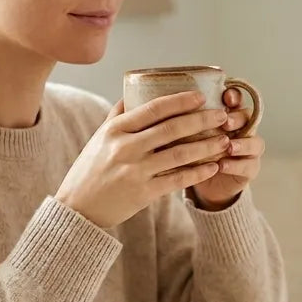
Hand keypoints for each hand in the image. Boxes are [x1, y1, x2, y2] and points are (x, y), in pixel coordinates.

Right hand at [55, 91, 232, 227]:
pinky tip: (213, 167)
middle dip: (202, 120)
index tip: (201, 97)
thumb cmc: (89, 170)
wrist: (78, 209)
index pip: (154, 108)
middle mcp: (126, 147)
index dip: (181, 101)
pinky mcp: (143, 193)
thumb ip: (117, 116)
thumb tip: (131, 93)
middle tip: (222, 116)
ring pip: (180, 154)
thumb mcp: (98, 138)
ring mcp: (136, 171)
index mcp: (115, 130)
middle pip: (172, 129)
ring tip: (224, 140)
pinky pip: (177, 180)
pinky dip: (197, 173)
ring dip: (206, 146)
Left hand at [190, 88, 264, 210]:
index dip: (233, 96)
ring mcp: (249, 150)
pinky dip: (235, 165)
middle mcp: (242, 129)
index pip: (236, 100)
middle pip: (248, 118)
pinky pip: (249, 166)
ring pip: (255, 142)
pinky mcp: (250, 169)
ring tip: (229, 146)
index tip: (225, 96)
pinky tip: (222, 165)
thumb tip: (162, 105)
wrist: (206, 183)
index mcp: (227, 115)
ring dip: (242, 143)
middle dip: (237, 118)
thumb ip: (183, 122)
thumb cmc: (194, 154)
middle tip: (225, 122)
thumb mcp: (186, 136)